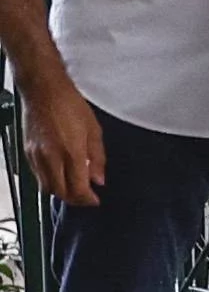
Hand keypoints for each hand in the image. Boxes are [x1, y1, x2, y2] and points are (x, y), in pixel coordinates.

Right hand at [23, 72, 103, 206]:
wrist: (44, 91)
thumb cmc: (71, 105)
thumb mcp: (94, 130)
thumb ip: (97, 158)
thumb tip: (99, 179)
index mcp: (71, 152)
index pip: (77, 188)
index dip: (87, 199)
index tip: (95, 201)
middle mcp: (51, 158)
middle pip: (60, 192)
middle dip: (74, 199)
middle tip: (86, 197)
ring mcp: (36, 156)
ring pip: (46, 187)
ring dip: (61, 192)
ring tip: (74, 187)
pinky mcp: (27, 152)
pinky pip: (37, 175)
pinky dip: (50, 180)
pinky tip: (60, 175)